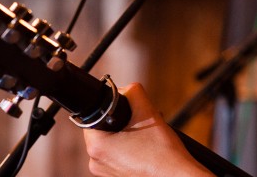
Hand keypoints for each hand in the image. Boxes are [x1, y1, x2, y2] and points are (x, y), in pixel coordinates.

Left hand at [83, 82, 212, 176]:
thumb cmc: (162, 152)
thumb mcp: (148, 113)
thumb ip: (134, 92)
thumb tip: (126, 88)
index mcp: (97, 147)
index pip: (94, 117)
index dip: (110, 109)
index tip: (126, 109)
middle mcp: (96, 163)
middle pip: (103, 130)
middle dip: (121, 122)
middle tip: (140, 122)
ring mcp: (105, 173)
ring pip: (112, 143)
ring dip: (126, 135)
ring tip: (145, 136)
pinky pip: (117, 156)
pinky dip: (129, 148)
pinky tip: (145, 147)